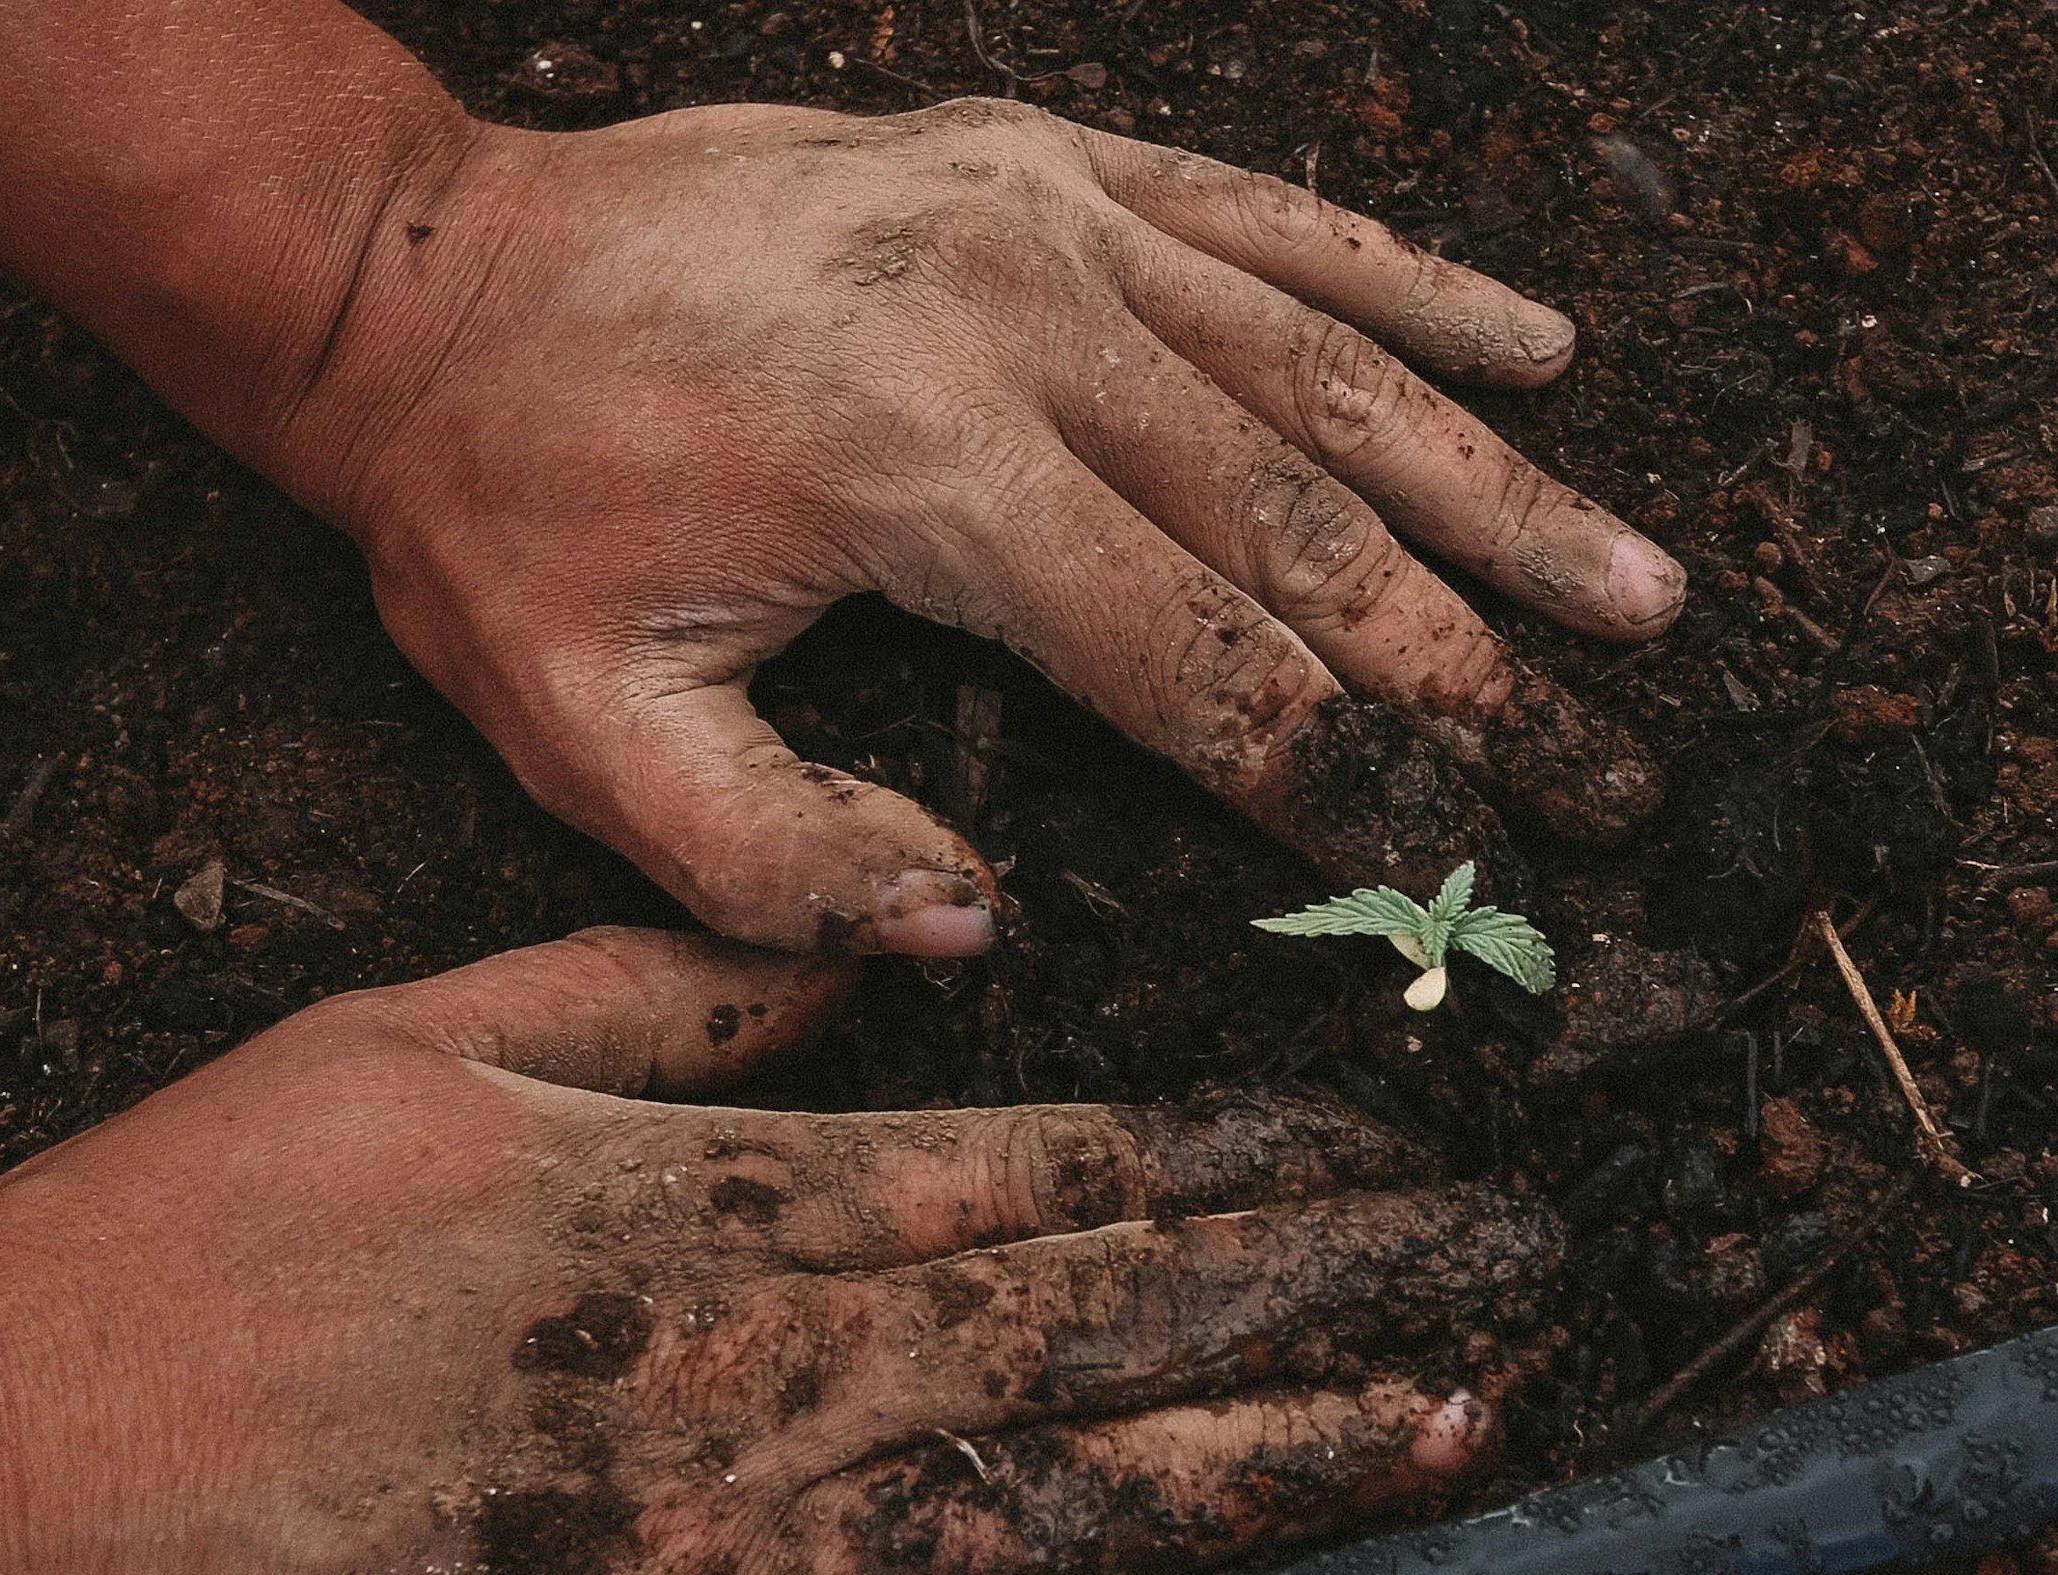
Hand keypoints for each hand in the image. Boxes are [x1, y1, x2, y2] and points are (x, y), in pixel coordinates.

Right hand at [0, 929, 1561, 1574]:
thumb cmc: (161, 1266)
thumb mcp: (401, 1049)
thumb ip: (652, 999)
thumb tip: (855, 959)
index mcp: (698, 1207)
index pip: (1037, 1168)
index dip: (1234, 1155)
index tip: (1382, 1142)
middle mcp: (748, 1382)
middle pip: (1098, 1327)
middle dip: (1325, 1294)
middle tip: (1512, 1273)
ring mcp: (715, 1568)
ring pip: (1060, 1511)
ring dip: (1269, 1469)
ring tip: (1447, 1435)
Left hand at [290, 99, 1685, 952]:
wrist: (420, 280)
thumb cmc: (497, 513)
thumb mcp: (583, 733)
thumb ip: (779, 864)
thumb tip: (980, 931)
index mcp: (918, 468)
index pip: (1194, 658)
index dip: (1344, 782)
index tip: (1469, 871)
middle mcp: (1014, 315)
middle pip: (1305, 521)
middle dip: (1471, 671)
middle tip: (1615, 776)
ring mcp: (1035, 214)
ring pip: (1325, 369)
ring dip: (1495, 492)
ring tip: (1637, 594)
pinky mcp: (1032, 159)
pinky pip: (1263, 221)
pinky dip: (1406, 289)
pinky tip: (1539, 347)